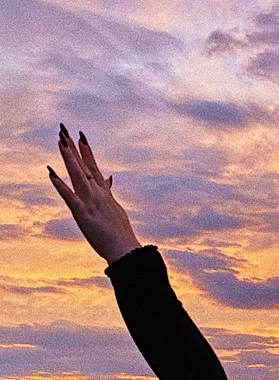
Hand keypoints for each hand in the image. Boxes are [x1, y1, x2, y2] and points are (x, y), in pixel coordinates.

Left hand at [48, 123, 141, 263]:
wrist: (125, 249)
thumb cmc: (120, 233)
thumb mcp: (115, 208)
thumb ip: (109, 191)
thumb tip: (109, 177)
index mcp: (104, 193)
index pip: (93, 167)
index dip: (86, 152)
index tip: (80, 136)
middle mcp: (97, 194)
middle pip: (83, 166)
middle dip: (73, 148)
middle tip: (64, 131)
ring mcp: (90, 202)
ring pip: (78, 176)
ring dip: (69, 159)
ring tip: (60, 143)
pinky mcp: (83, 214)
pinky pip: (69, 197)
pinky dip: (60, 185)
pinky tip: (51, 174)